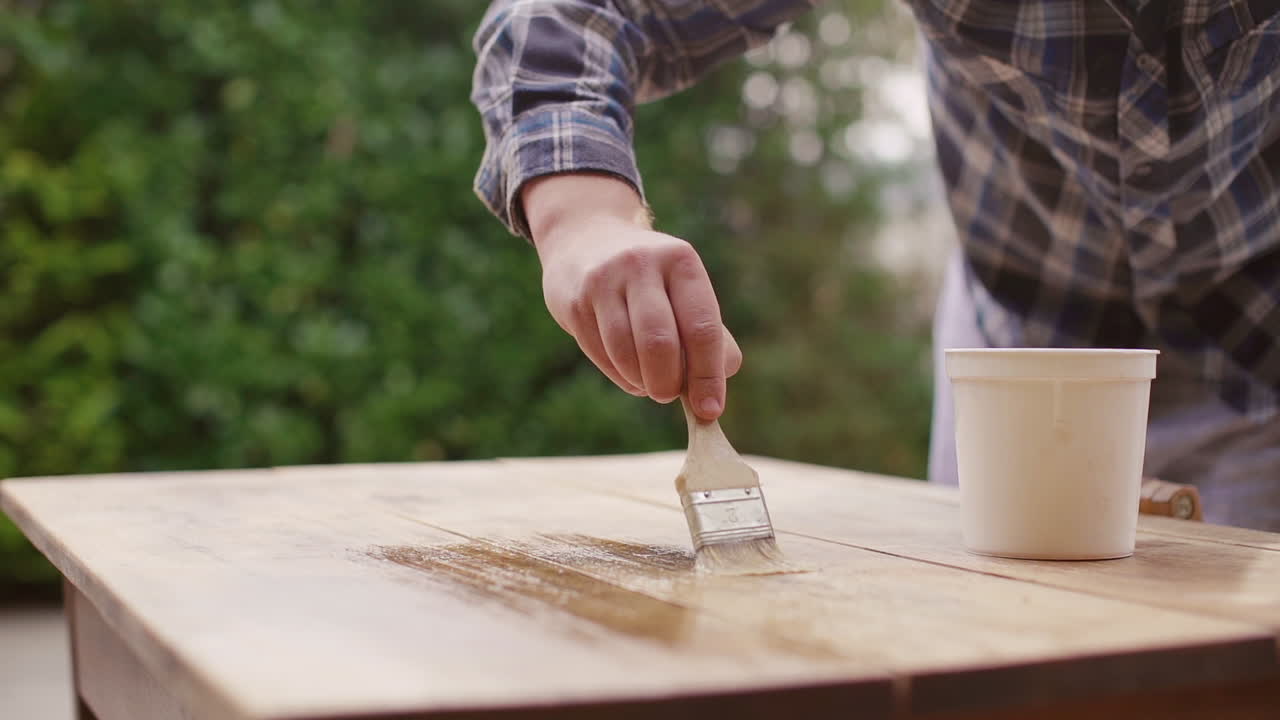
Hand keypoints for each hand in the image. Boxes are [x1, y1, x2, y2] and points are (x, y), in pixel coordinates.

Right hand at [522, 173, 741, 419]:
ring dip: (641, 382)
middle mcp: (641, 264)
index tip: (710, 410)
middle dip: (668, 383)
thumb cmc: (651, 282)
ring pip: (626, 352)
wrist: (586, 240)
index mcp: (681, 261)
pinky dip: (620, 375)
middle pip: (660, 342)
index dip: (708, 375)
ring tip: (649, 383)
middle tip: (669, 395)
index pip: (702, 327)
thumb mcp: (685, 292)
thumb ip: (710, 339)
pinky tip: (628, 371)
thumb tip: (709, 397)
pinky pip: (600, 354)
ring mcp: (603, 281)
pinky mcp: (574, 300)